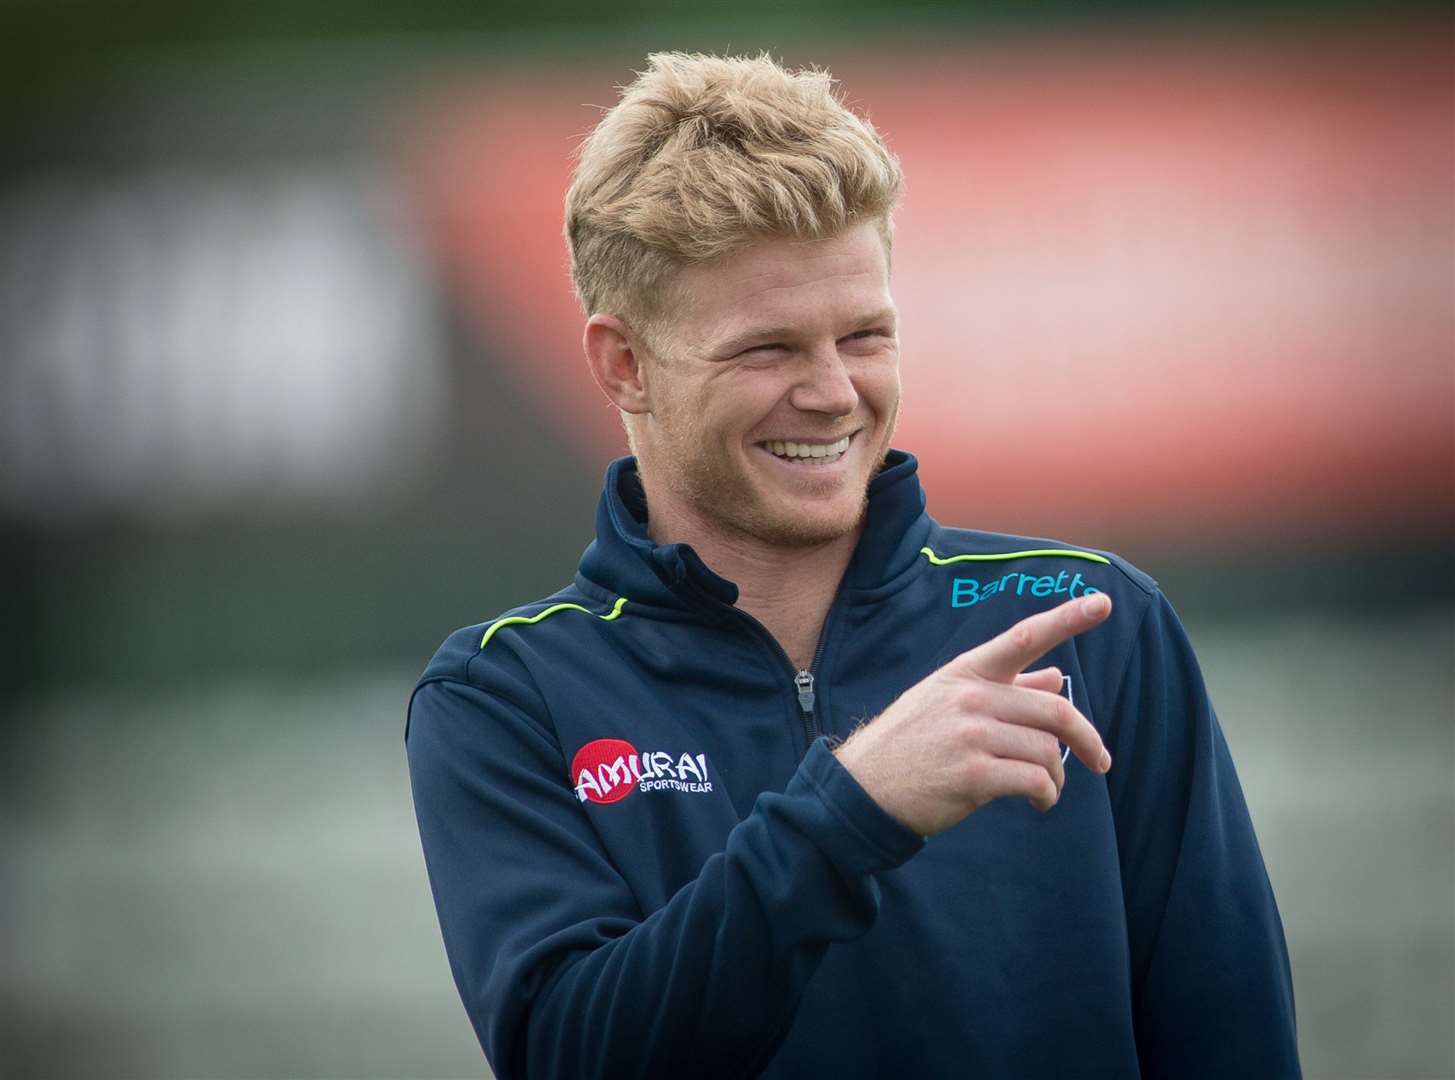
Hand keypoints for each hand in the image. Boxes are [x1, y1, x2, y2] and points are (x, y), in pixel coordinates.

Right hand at [833, 593, 1113, 835]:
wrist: (865, 787)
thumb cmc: (913, 741)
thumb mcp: (949, 701)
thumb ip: (1006, 688)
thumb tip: (1054, 676)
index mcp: (967, 672)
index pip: (1024, 637)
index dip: (1067, 618)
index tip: (1103, 603)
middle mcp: (970, 697)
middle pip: (1054, 711)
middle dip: (1086, 739)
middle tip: (1099, 759)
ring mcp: (970, 735)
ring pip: (1046, 751)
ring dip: (1057, 775)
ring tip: (1046, 789)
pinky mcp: (972, 775)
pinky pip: (1035, 781)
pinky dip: (1047, 795)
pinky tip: (1038, 801)